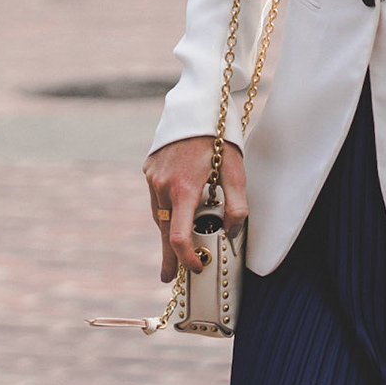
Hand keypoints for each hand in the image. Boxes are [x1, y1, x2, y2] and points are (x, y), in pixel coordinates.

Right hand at [143, 136, 247, 282]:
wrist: (197, 107)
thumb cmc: (219, 138)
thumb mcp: (236, 172)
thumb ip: (237, 206)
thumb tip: (231, 231)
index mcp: (184, 190)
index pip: (178, 237)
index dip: (186, 258)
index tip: (196, 267)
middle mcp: (162, 186)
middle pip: (164, 230)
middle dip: (170, 256)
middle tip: (170, 277)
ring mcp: (152, 177)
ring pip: (158, 214)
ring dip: (167, 231)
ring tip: (175, 249)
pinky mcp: (148, 168)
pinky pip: (155, 196)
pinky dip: (165, 208)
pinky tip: (175, 212)